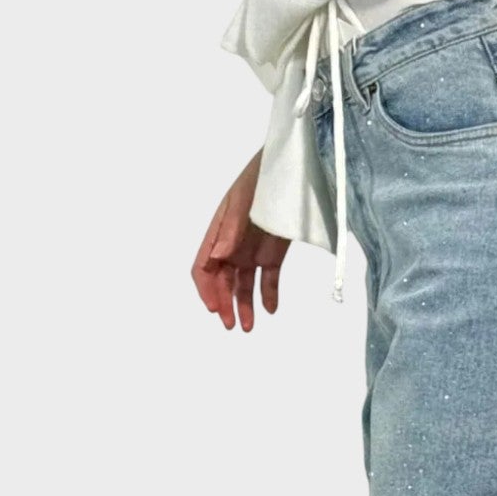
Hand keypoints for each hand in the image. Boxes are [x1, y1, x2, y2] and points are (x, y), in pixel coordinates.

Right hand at [192, 150, 289, 331]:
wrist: (293, 168)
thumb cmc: (262, 179)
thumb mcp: (244, 203)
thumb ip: (231, 231)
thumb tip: (217, 257)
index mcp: (218, 232)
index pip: (203, 267)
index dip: (206, 289)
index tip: (215, 307)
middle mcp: (231, 245)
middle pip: (221, 281)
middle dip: (224, 303)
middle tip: (231, 324)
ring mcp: (251, 250)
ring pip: (242, 284)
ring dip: (243, 305)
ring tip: (248, 327)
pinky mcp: (272, 253)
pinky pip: (268, 279)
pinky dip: (268, 295)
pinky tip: (270, 310)